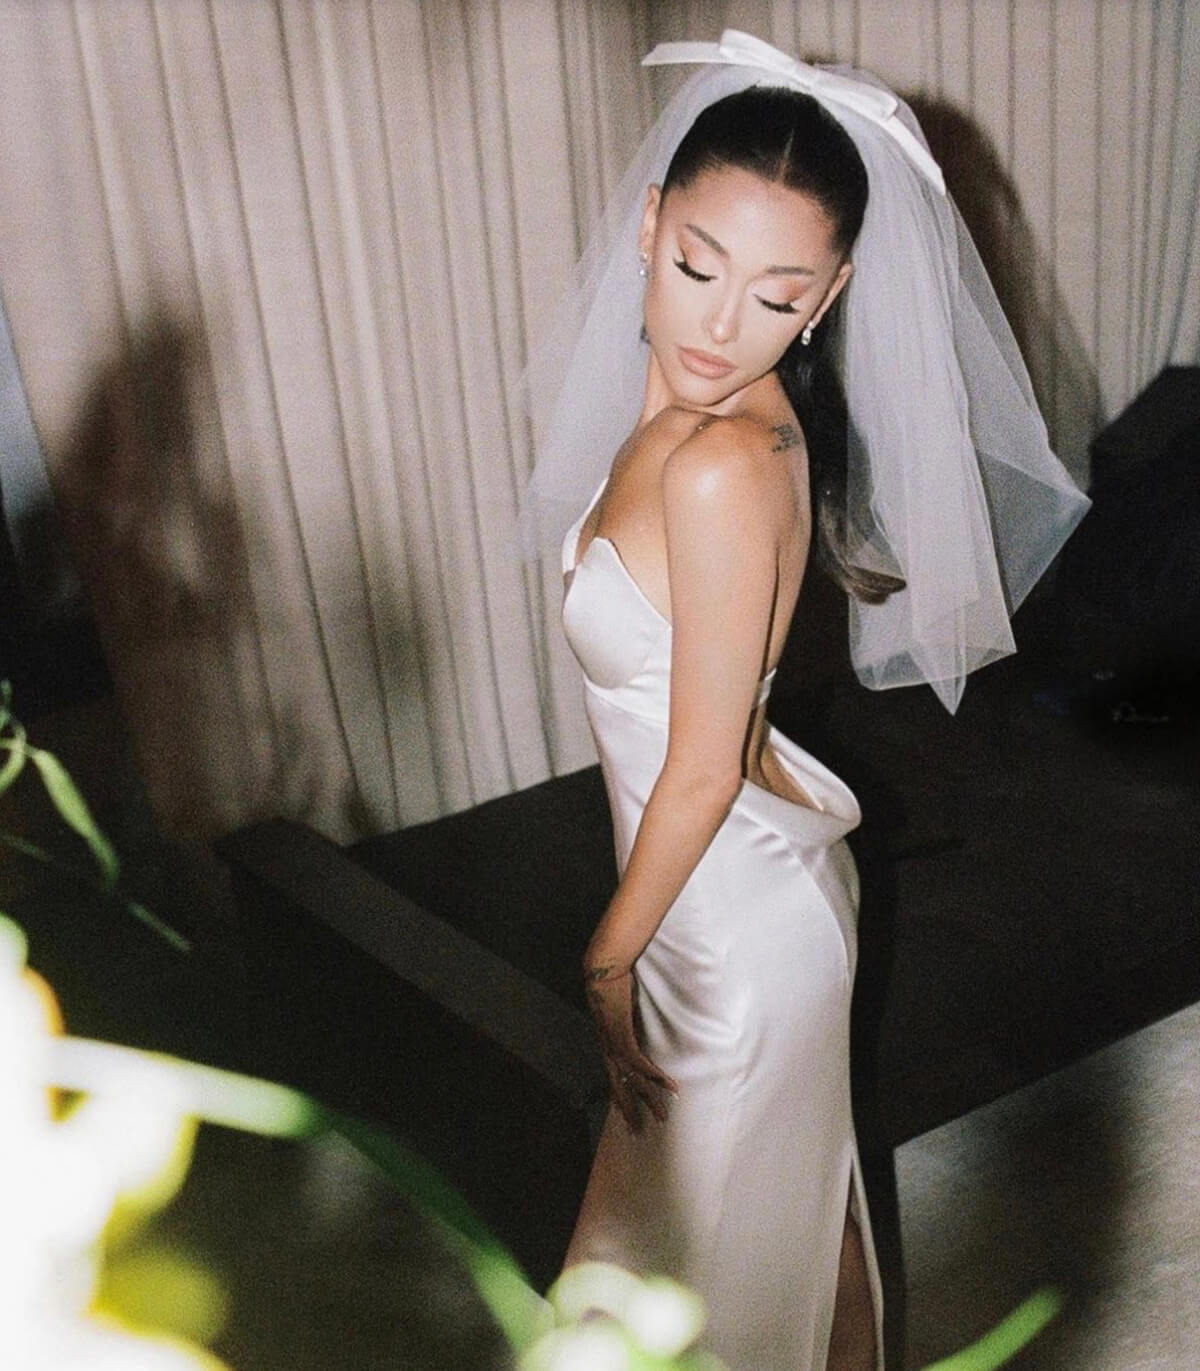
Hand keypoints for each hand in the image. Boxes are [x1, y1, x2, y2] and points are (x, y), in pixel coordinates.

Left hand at [584, 966, 677, 1130]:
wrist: (603, 969)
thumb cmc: (611, 983)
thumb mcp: (619, 1007)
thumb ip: (626, 1018)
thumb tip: (635, 1021)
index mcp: (607, 1043)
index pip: (614, 1078)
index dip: (620, 1097)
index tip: (625, 1115)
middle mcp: (608, 1049)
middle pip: (620, 1088)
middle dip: (631, 1110)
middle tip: (639, 1133)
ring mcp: (615, 1045)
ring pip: (633, 1081)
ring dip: (650, 1099)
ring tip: (663, 1115)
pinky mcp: (623, 1036)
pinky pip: (641, 1063)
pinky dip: (656, 1076)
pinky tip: (669, 1086)